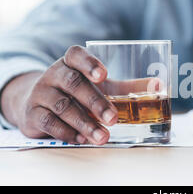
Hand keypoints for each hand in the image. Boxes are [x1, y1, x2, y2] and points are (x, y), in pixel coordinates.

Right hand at [0, 46, 118, 144]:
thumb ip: (128, 87)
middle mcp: (54, 74)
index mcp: (71, 63)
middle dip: (95, 102)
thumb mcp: (102, 87)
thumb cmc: (78, 93)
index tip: (103, 75)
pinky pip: (49, 122)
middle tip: (113, 119)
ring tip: (102, 136)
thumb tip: (159, 86)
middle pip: (73, 84)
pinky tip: (82, 138)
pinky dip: (67, 132)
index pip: (76, 55)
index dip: (89, 63)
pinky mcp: (32, 114)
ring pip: (62, 106)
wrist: (38, 104)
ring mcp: (41, 93)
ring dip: (84, 123)